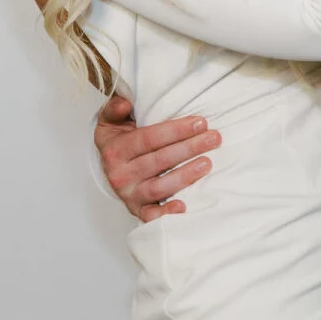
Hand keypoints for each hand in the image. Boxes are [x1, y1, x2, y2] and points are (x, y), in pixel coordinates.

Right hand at [94, 94, 220, 221]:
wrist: (107, 166)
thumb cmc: (118, 140)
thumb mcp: (110, 120)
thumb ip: (114, 108)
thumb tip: (125, 103)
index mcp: (115, 150)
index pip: (149, 139)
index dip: (175, 131)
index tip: (200, 123)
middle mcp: (120, 174)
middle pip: (158, 161)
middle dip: (189, 148)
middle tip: (213, 139)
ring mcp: (129, 194)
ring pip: (159, 187)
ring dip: (185, 176)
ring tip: (207, 163)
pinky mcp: (137, 210)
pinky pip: (150, 216)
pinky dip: (165, 213)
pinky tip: (183, 207)